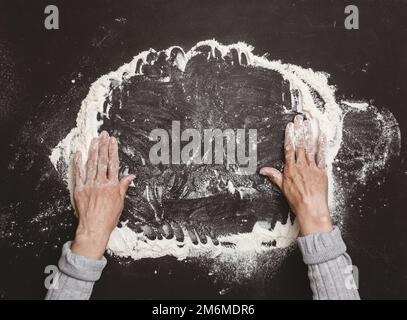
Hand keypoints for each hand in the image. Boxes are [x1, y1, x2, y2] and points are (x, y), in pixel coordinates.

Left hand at [71, 131, 134, 259]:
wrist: (94, 228)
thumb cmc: (108, 218)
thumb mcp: (120, 202)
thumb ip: (123, 187)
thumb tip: (131, 176)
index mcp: (112, 186)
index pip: (113, 164)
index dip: (113, 151)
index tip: (113, 141)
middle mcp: (101, 184)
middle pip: (102, 161)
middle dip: (103, 146)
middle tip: (104, 135)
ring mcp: (89, 186)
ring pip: (91, 165)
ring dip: (93, 151)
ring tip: (94, 140)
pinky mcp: (80, 190)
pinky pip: (79, 174)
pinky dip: (79, 163)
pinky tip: (79, 153)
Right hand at [260, 115, 332, 235]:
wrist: (311, 208)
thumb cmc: (296, 200)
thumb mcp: (282, 187)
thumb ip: (274, 176)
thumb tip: (262, 170)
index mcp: (290, 169)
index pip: (289, 149)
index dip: (289, 136)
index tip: (290, 126)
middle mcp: (301, 166)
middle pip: (300, 144)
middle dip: (300, 130)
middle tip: (300, 118)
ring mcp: (312, 167)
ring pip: (310, 147)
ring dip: (310, 133)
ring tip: (310, 122)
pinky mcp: (322, 171)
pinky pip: (322, 155)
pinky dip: (322, 145)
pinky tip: (322, 136)